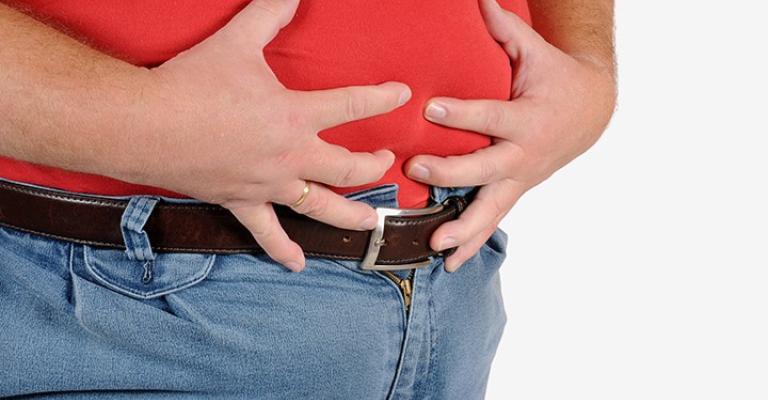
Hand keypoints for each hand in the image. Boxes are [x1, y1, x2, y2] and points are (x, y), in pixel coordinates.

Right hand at [138, 0, 410, 271]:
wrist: (144, 125)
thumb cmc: (192, 82)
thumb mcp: (237, 40)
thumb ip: (269, 12)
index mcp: (295, 116)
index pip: (352, 105)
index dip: (382, 98)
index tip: (403, 95)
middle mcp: (290, 156)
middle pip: (347, 167)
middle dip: (372, 164)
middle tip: (385, 161)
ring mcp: (268, 185)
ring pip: (321, 207)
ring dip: (350, 215)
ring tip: (371, 223)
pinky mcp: (241, 201)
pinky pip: (266, 233)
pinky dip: (283, 249)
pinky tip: (299, 263)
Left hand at [405, 0, 615, 271]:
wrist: (589, 113)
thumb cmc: (554, 79)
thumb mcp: (534, 52)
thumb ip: (505, 31)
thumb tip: (479, 0)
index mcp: (527, 118)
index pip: (492, 116)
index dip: (464, 113)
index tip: (431, 107)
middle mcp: (523, 155)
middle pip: (486, 169)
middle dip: (451, 172)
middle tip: (416, 170)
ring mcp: (519, 179)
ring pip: (490, 208)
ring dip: (463, 228)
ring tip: (435, 244)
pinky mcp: (513, 191)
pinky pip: (491, 222)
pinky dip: (472, 244)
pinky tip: (448, 263)